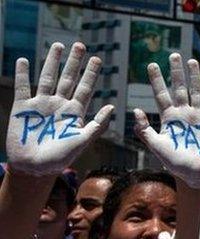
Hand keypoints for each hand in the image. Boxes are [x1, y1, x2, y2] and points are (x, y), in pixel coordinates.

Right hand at [7, 42, 112, 175]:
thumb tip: (112, 107)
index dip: (90, 74)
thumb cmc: (61, 158)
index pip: (85, 88)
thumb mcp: (83, 140)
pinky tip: (24, 60)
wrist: (36, 168)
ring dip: (52, 62)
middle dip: (74, 62)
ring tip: (57, 45)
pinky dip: (22, 74)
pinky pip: (22, 87)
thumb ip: (97, 124)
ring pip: (47, 78)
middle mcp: (59, 105)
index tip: (97, 59)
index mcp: (74, 112)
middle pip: (68, 78)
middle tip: (80, 45)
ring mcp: (41, 104)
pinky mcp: (22, 108)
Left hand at [134, 53, 199, 188]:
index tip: (151, 65)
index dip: (157, 80)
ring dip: (195, 76)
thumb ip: (145, 130)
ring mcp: (199, 116)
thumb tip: (135, 110)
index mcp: (169, 118)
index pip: (162, 94)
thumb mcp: (157, 146)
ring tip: (192, 61)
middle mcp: (184, 114)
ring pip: (197, 91)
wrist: (195, 173)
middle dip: (176, 72)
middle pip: (179, 88)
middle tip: (173, 55)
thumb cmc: (175, 163)